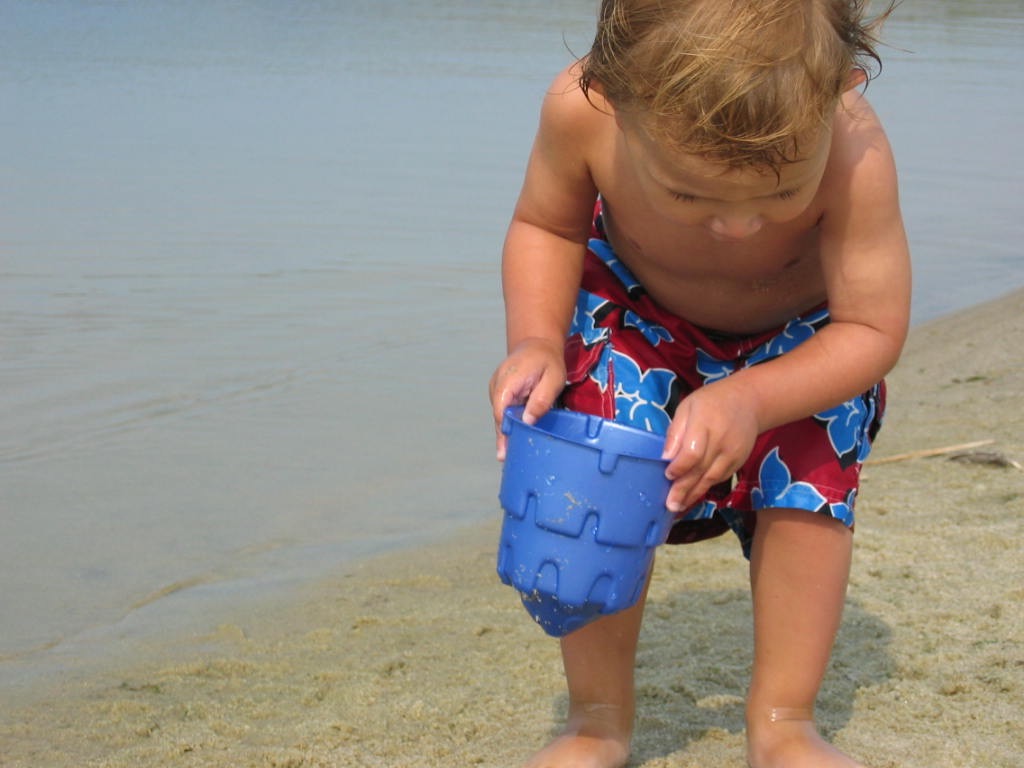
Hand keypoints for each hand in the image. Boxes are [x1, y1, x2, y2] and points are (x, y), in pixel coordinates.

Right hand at [489, 337, 565, 460]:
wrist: (537, 343)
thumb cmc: (547, 360)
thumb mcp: (553, 378)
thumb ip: (541, 399)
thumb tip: (527, 421)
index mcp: (508, 380)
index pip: (501, 411)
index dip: (504, 432)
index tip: (506, 452)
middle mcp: (497, 386)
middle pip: (499, 417)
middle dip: (504, 437)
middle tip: (507, 460)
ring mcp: (496, 389)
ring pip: (500, 416)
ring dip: (507, 431)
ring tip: (510, 454)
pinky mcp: (500, 393)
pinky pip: (504, 412)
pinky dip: (509, 423)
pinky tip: (514, 438)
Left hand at [661, 379, 759, 512]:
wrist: (749, 402)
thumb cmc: (711, 402)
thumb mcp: (688, 407)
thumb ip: (676, 432)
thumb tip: (665, 457)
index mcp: (705, 423)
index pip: (693, 452)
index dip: (679, 467)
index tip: (667, 475)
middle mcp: (721, 441)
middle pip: (701, 469)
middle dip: (683, 488)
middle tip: (670, 505)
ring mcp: (733, 454)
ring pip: (711, 478)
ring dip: (693, 494)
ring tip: (678, 507)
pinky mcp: (739, 462)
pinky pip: (720, 478)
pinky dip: (705, 488)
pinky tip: (692, 496)